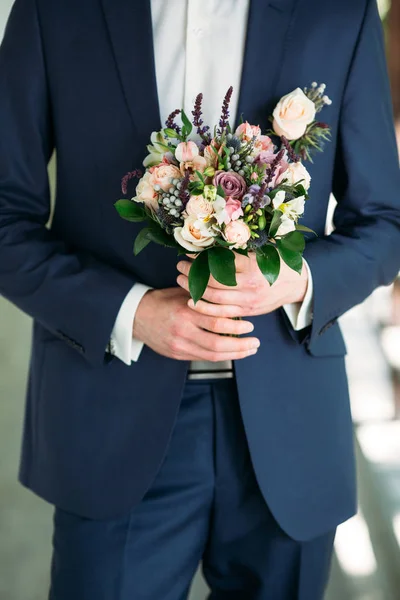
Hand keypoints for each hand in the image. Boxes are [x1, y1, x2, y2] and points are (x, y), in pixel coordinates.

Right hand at [132, 287, 259, 361]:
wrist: (136, 316)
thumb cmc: (163, 301)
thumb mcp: (183, 293)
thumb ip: (205, 298)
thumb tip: (232, 301)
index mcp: (186, 311)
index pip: (216, 322)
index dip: (236, 326)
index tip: (250, 325)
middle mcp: (183, 330)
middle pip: (217, 343)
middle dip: (240, 345)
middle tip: (256, 342)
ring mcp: (179, 345)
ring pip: (212, 355)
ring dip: (234, 354)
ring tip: (249, 350)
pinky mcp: (177, 354)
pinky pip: (203, 358)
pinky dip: (220, 356)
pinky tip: (232, 353)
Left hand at [176, 252, 307, 318]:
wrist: (296, 284)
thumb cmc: (277, 262)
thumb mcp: (263, 249)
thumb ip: (241, 247)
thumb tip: (214, 238)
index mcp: (252, 266)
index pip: (220, 261)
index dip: (201, 257)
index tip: (188, 252)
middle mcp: (249, 284)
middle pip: (213, 281)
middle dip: (193, 273)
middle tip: (179, 266)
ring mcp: (248, 300)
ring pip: (215, 298)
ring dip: (194, 290)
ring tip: (181, 280)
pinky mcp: (247, 310)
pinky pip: (222, 313)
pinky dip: (205, 308)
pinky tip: (192, 301)